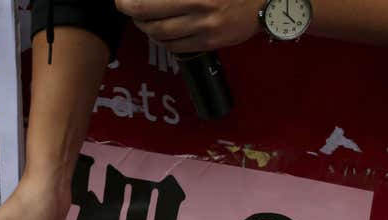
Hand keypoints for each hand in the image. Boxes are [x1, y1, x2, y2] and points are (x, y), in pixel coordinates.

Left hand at [116, 0, 263, 53]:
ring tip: (143, 20)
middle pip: (151, 19)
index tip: (121, 0)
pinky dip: (162, 40)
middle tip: (127, 8)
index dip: (129, 2)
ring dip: (146, 28)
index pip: (150, 1)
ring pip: (161, 35)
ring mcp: (205, 29)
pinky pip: (176, 47)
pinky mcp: (210, 43)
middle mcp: (200, 8)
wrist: (266, 1)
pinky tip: (161, 32)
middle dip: (133, 15)